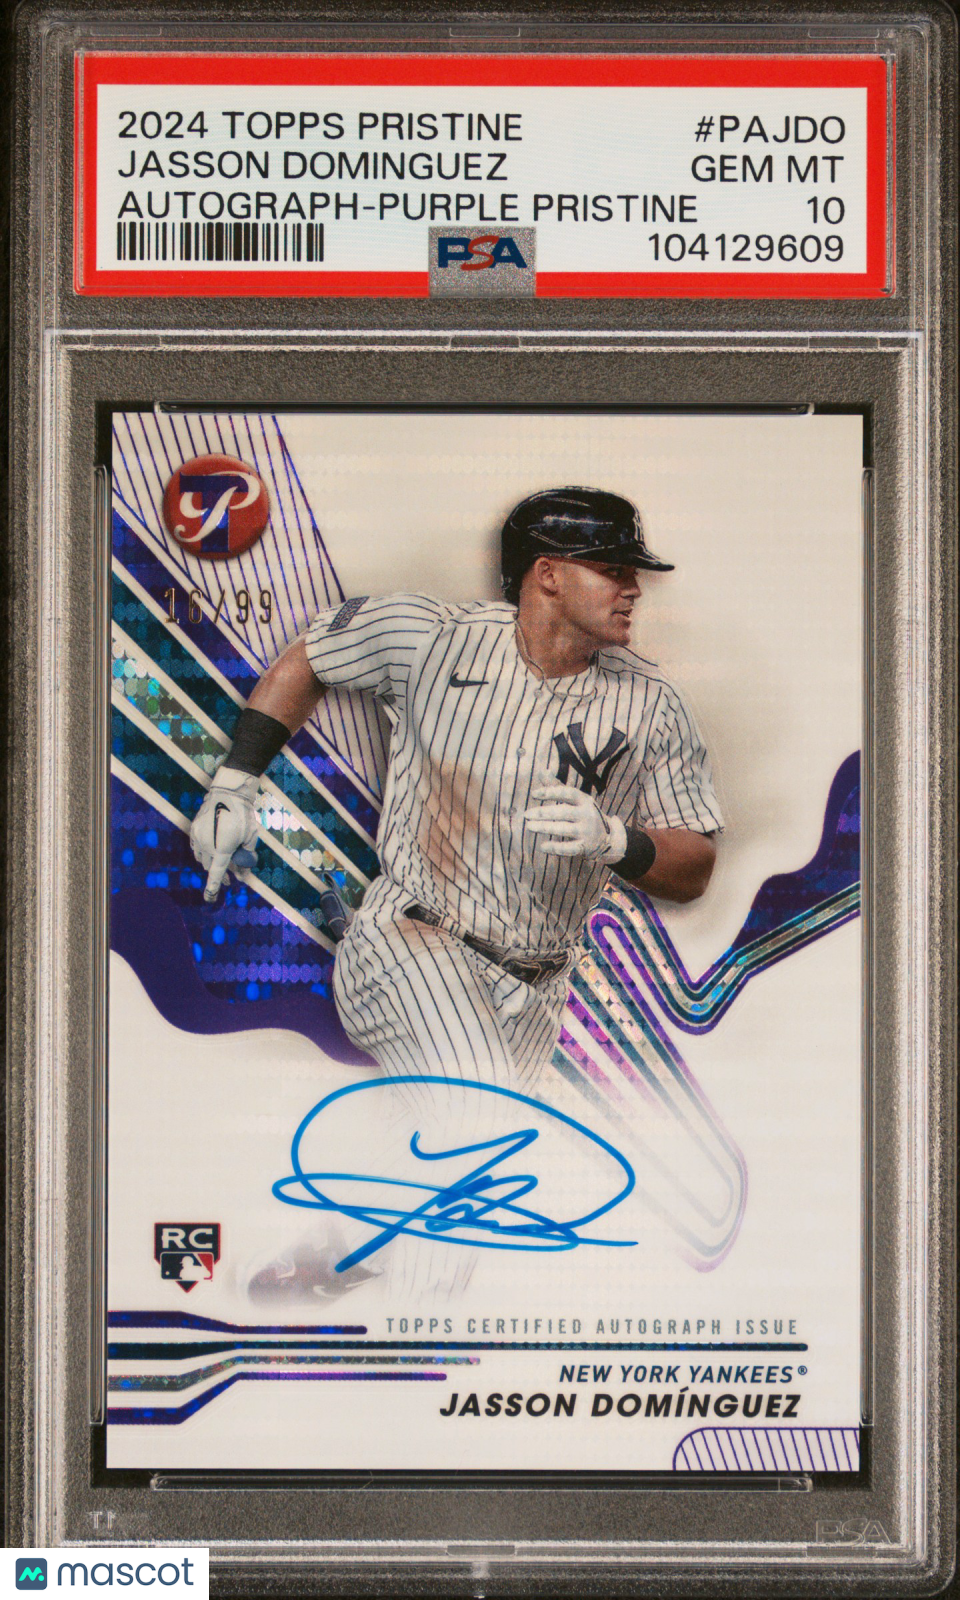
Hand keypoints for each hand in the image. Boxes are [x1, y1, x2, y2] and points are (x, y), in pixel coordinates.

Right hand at [190, 766, 260, 900]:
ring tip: (224, 858)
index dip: (213, 888)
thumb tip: (243, 873)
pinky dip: (204, 851)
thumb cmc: (243, 815)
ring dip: (212, 861)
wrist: (228, 792)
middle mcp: (206, 845)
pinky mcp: (193, 828)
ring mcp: (198, 836)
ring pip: (202, 858)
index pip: (216, 874)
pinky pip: (196, 847)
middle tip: (233, 874)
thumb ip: (246, 856)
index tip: (210, 899)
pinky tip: (213, 847)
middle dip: (221, 873)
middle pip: (211, 867)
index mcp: (221, 849)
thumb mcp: (250, 837)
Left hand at [525, 781, 626, 862]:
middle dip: (543, 813)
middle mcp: (587, 814)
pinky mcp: (585, 846)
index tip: (533, 794)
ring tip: (529, 826)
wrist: (608, 837)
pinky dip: (555, 848)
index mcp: (584, 800)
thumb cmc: (584, 814)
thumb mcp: (575, 799)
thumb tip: (542, 771)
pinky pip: (569, 848)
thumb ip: (557, 786)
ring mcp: (587, 831)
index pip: (567, 793)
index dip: (550, 792)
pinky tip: (542, 846)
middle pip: (564, 812)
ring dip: (545, 828)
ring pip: (564, 829)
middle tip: (526, 814)